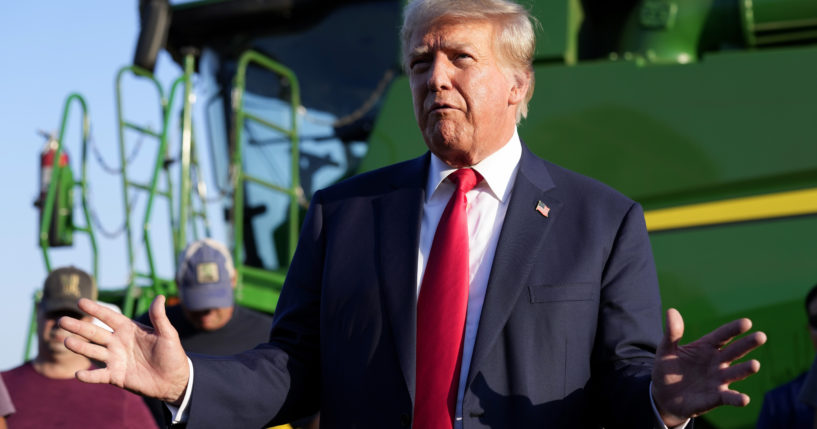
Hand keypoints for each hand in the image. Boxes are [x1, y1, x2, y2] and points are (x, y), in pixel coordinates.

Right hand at [59, 295, 189, 403]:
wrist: (174, 380)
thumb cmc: (172, 354)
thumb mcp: (168, 334)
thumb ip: (159, 317)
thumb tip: (160, 296)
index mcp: (129, 330)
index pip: (109, 317)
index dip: (96, 309)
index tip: (80, 302)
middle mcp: (118, 343)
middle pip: (95, 333)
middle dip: (79, 327)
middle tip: (62, 320)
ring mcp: (116, 359)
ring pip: (93, 351)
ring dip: (79, 347)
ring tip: (66, 341)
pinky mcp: (116, 376)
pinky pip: (99, 375)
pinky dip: (89, 376)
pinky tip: (78, 374)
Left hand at [651, 308, 766, 426]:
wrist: (664, 396)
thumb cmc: (667, 369)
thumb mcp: (666, 350)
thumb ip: (672, 333)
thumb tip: (671, 311)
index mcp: (706, 347)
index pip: (722, 335)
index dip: (733, 329)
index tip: (747, 322)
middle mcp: (717, 362)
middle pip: (734, 351)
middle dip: (747, 344)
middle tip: (761, 336)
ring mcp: (718, 379)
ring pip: (735, 373)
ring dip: (745, 369)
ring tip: (755, 364)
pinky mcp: (716, 397)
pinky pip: (729, 397)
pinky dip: (737, 398)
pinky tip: (744, 399)